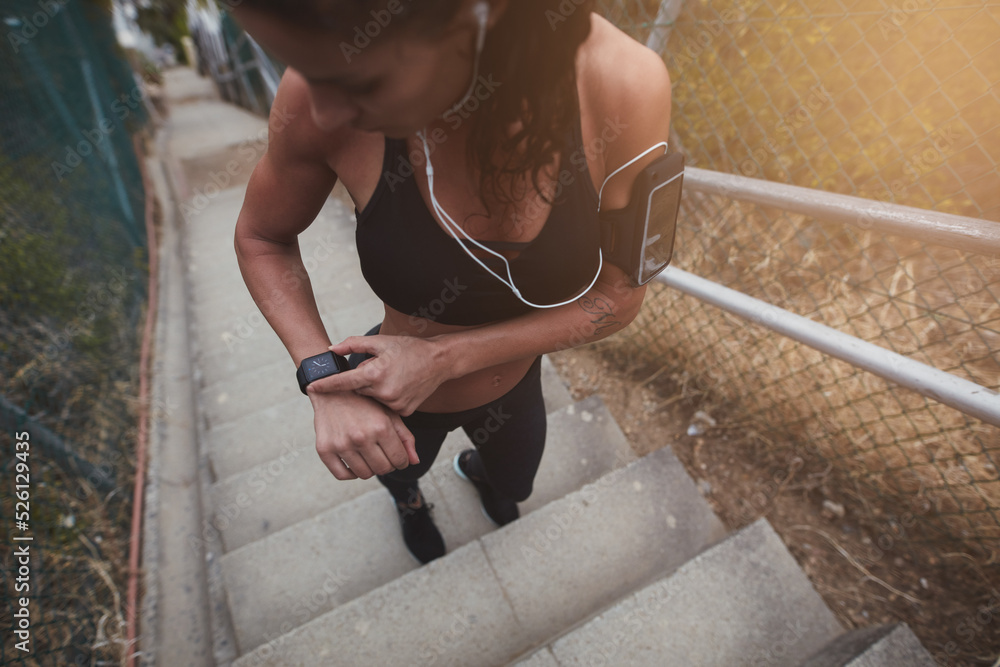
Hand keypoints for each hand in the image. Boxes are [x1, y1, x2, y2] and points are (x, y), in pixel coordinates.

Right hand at [308, 388, 418, 480]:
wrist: (332, 391)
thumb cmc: (365, 403)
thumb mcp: (389, 414)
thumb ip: (405, 437)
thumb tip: (414, 461)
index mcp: (380, 427)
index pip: (399, 459)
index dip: (402, 461)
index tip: (398, 458)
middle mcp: (361, 437)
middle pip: (383, 469)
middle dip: (387, 465)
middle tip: (383, 456)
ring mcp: (342, 444)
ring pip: (364, 474)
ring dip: (370, 469)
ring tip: (369, 457)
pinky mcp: (324, 449)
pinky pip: (342, 475)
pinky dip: (351, 473)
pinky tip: (355, 462)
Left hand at [316, 334, 450, 415]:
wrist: (439, 361)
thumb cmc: (409, 348)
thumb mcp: (381, 341)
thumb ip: (354, 344)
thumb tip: (332, 349)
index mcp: (375, 372)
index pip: (344, 381)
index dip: (326, 384)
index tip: (310, 387)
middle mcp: (383, 391)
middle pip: (359, 390)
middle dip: (362, 381)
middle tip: (378, 368)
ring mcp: (394, 404)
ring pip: (372, 399)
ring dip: (375, 390)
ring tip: (392, 376)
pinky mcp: (403, 412)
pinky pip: (386, 407)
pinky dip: (387, 397)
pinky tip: (399, 385)